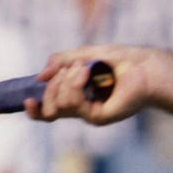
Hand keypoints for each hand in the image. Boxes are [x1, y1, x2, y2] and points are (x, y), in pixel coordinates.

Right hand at [28, 45, 165, 124]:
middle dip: (53, 85)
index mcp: (77, 96)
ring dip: (67, 80)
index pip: (49, 111)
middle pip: (49, 108)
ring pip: (58, 104)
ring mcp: (90, 114)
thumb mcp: (83, 55)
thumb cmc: (120, 60)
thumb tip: (38, 77)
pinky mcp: (98, 117)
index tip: (29, 98)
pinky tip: (89, 71)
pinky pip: (73, 103)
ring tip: (86, 68)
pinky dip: (76, 83)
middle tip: (72, 69)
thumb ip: (59, 62)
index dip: (35, 109)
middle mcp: (82, 108)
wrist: (144, 65)